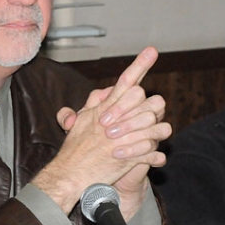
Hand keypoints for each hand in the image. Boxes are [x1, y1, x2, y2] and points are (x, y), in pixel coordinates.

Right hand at [36, 48, 170, 212]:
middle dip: (149, 107)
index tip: (152, 51)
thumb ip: (93, 104)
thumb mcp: (79, 122)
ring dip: (156, 132)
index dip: (140, 64)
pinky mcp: (127, 159)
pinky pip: (150, 152)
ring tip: (153, 139)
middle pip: (143, 99)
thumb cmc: (73, 150)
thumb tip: (104, 92)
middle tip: (149, 117)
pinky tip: (155, 159)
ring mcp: (121, 139)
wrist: (69, 174)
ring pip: (153, 125)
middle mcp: (113, 120)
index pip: (124, 81)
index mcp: (104, 109)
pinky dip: (154, 157)